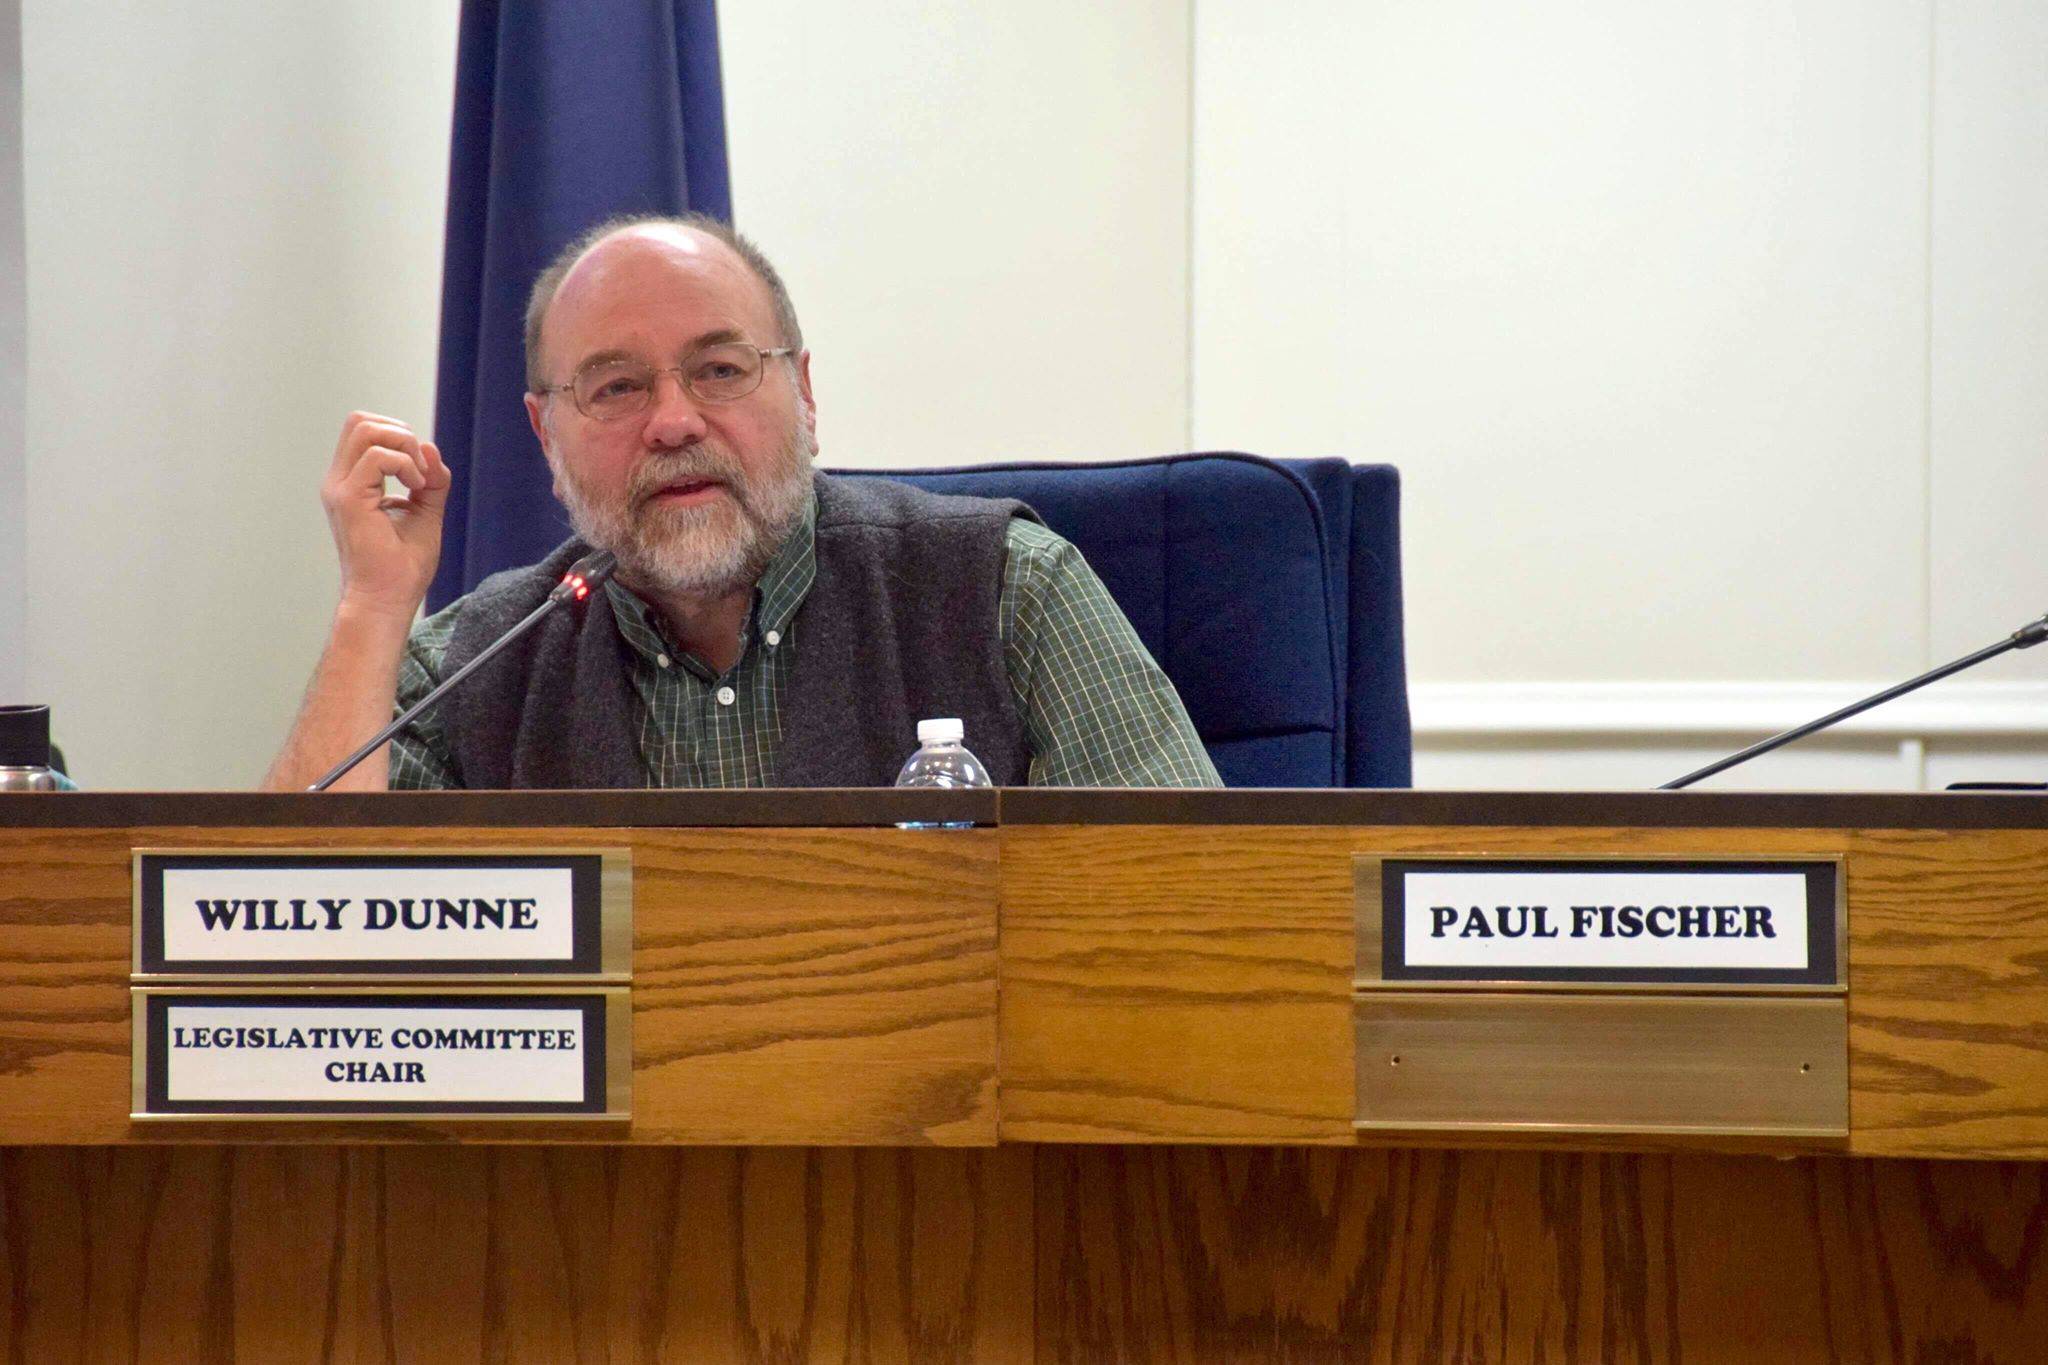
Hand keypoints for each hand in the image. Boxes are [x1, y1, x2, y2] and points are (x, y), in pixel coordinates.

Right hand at [320, 411, 451, 622]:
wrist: (388, 599)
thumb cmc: (403, 566)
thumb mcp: (425, 512)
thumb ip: (430, 480)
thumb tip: (429, 446)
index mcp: (353, 483)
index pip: (366, 431)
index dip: (400, 436)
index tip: (423, 471)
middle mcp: (340, 481)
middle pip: (360, 421)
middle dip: (400, 432)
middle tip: (420, 469)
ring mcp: (340, 488)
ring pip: (365, 428)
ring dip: (404, 445)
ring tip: (419, 479)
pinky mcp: (348, 498)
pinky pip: (378, 456)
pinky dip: (406, 465)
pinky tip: (415, 489)